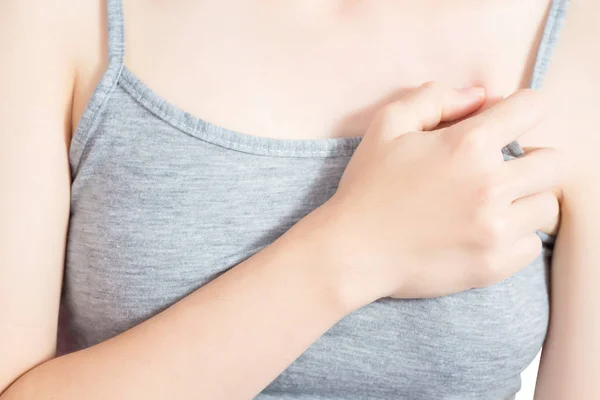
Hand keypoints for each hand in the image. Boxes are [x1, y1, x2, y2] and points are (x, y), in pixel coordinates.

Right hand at [317, 82, 562, 306]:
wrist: (353, 251)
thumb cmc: (368, 186)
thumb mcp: (387, 125)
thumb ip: (435, 98)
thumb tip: (480, 96)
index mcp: (468, 144)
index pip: (533, 108)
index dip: (523, 109)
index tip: (508, 123)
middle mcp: (490, 185)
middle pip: (555, 162)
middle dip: (532, 159)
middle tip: (502, 169)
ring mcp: (495, 229)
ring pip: (546, 205)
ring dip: (524, 200)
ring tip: (492, 205)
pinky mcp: (494, 265)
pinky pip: (532, 245)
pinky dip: (515, 237)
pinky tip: (484, 233)